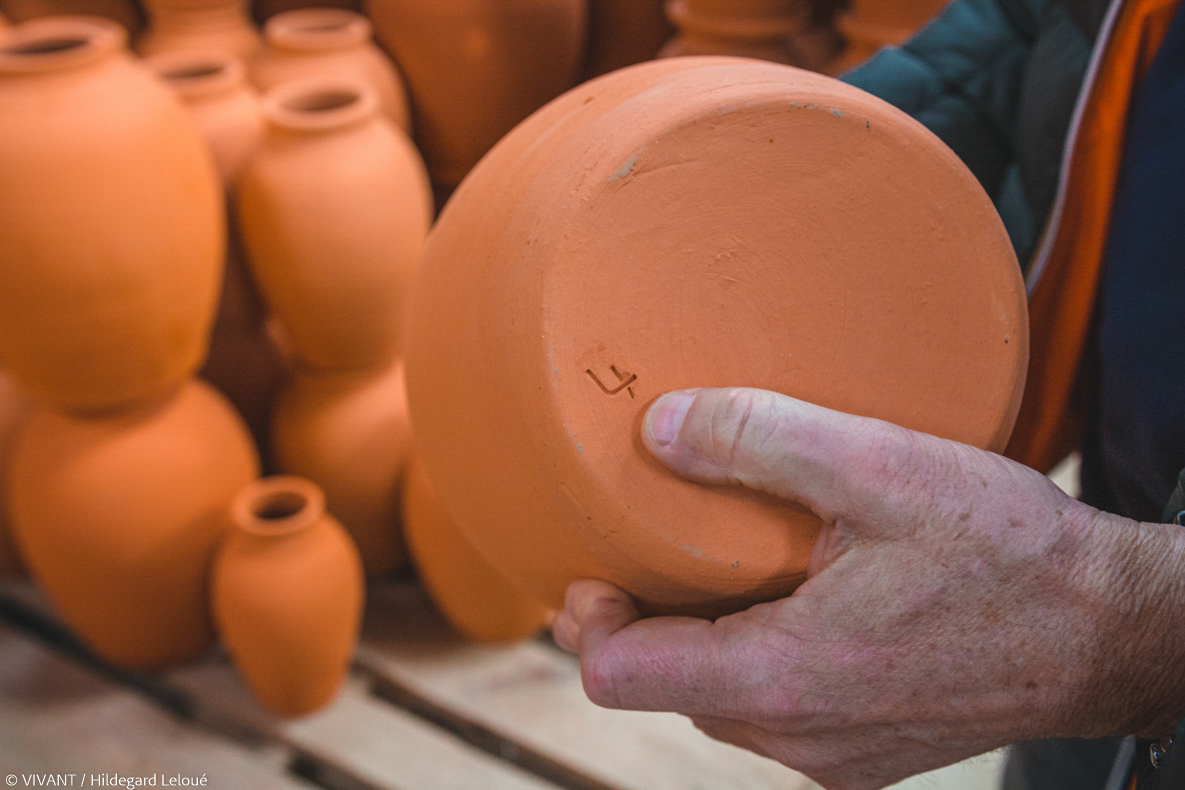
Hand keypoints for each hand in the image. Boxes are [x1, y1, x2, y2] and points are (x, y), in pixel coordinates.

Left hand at [552, 388, 1184, 789]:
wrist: (1107, 632)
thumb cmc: (1009, 553)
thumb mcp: (882, 468)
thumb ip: (759, 439)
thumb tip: (659, 427)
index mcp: (782, 676)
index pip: (618, 677)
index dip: (591, 621)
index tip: (600, 567)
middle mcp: (796, 737)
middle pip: (663, 688)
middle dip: (648, 622)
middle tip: (663, 548)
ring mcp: (832, 757)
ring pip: (719, 701)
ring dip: (708, 639)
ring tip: (737, 567)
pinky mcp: (863, 756)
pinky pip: (776, 712)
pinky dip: (762, 659)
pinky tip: (799, 602)